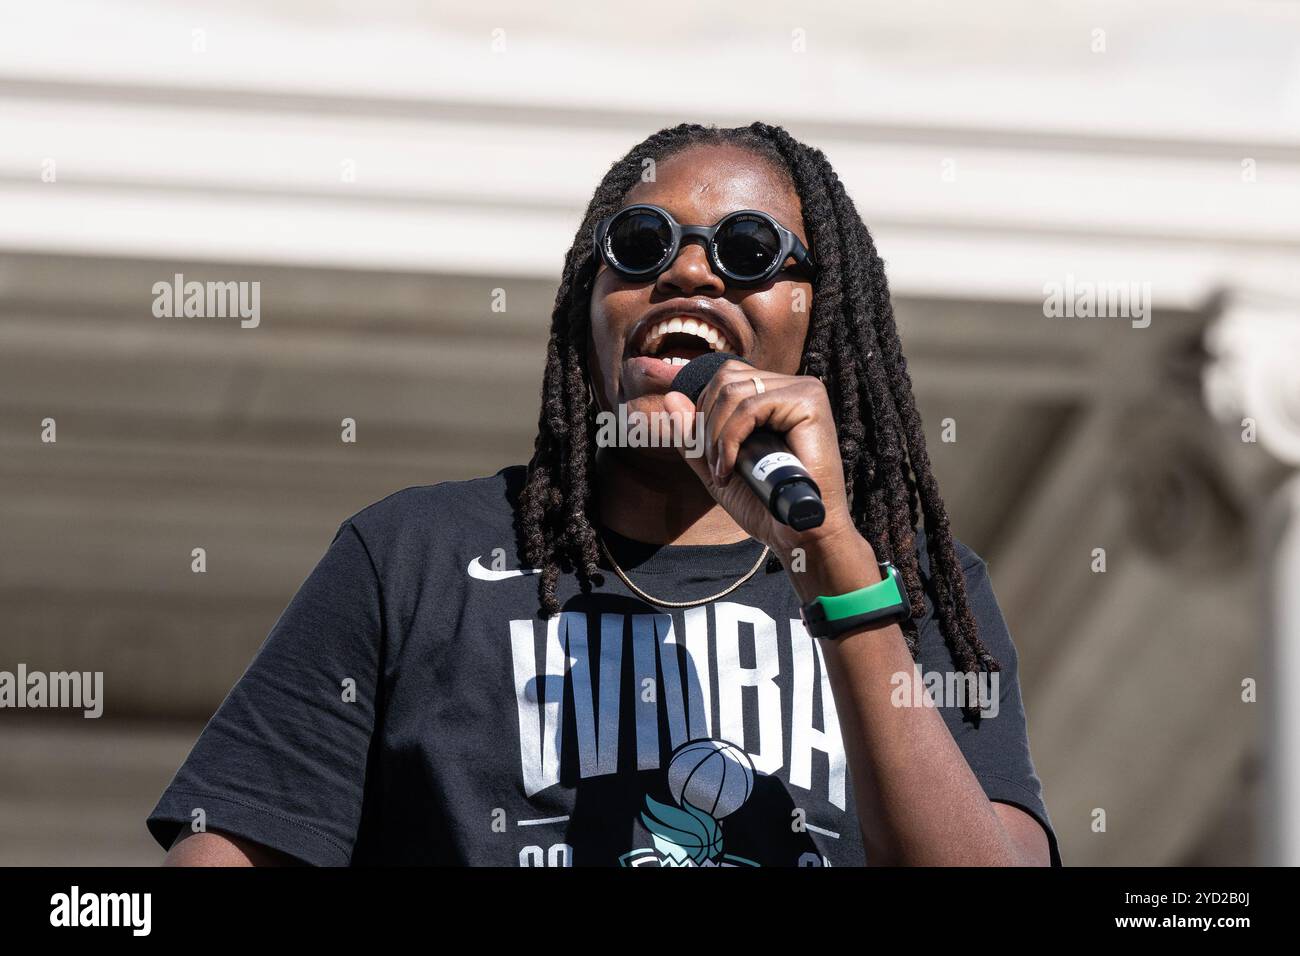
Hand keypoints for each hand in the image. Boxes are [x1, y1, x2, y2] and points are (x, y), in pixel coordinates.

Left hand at [660, 360, 856, 558]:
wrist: (799, 534)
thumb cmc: (764, 503)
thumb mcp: (716, 466)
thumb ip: (693, 435)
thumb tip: (670, 397)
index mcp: (776, 394)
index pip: (725, 378)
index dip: (704, 412)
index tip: (709, 456)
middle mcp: (792, 385)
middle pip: (725, 379)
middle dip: (707, 425)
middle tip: (716, 467)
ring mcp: (804, 391)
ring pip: (733, 392)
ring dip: (716, 437)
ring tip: (724, 471)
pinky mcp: (809, 403)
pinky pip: (750, 408)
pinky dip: (730, 439)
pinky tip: (730, 468)